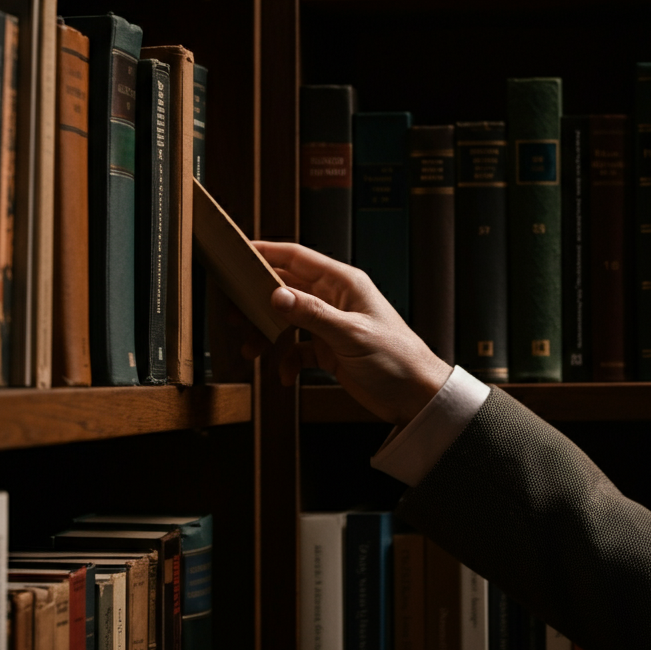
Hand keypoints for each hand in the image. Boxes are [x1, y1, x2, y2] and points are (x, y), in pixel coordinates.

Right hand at [247, 242, 451, 427]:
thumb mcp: (350, 334)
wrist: (417, 397)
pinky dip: (286, 360)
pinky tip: (284, 375)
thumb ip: (311, 313)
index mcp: (343, 283)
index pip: (297, 257)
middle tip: (233, 311)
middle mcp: (334, 299)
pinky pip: (297, 349)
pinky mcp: (329, 350)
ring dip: (267, 334)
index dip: (266, 252)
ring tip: (251, 350)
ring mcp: (330, 324)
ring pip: (287, 320)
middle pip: (285, 288)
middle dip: (257, 300)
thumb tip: (275, 295)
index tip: (237, 253)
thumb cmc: (396, 358)